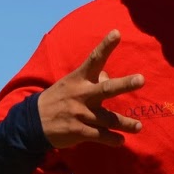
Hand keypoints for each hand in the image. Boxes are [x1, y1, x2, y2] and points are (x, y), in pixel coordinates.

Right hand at [37, 30, 145, 148]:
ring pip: (107, 118)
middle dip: (124, 84)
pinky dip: (112, 139)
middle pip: (106, 89)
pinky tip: (120, 141)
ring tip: (138, 126)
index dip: (105, 46)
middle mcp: (81, 95)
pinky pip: (99, 135)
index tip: (117, 33)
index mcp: (79, 79)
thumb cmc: (58, 99)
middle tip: (141, 79)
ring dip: (125, 123)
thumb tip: (108, 75)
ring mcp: (80, 114)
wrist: (32, 122)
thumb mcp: (71, 84)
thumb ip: (91, 79)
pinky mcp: (78, 131)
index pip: (94, 59)